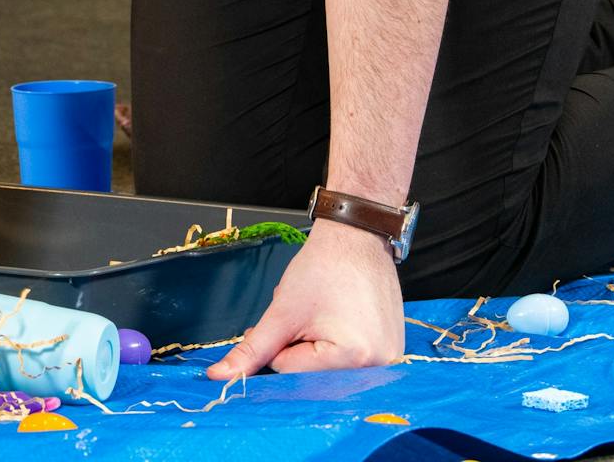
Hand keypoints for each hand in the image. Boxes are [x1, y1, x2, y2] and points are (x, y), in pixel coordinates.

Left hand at [205, 221, 403, 377]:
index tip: (284, 321)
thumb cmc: (323, 267)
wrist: (357, 238)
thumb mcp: (282, 311)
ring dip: (315, 346)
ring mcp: (390, 360)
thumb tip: (221, 376)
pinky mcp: (392, 351)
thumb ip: (252, 349)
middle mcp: (379, 366)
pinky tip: (339, 317)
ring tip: (323, 314)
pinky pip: (350, 361)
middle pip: (313, 374)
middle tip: (303, 317)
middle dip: (298, 347)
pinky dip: (335, 343)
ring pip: (329, 368)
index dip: (278, 345)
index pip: (292, 371)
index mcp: (353, 358)